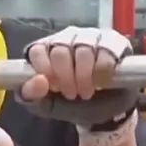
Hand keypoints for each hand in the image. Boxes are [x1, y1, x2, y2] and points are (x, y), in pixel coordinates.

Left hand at [18, 26, 137, 125]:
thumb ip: (31, 95)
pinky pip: (105, 55)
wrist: (108, 108)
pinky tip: (101, 83)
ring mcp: (90, 37)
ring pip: (83, 51)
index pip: (37, 50)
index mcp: (45, 50)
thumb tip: (39, 81)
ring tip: (86, 92)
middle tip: (71, 94)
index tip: (53, 87)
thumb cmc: (73, 102)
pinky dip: (101, 74)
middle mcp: (66, 38)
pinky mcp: (113, 42)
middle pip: (60, 52)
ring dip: (84, 77)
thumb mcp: (47, 104)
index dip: (44, 70)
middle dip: (65, 78)